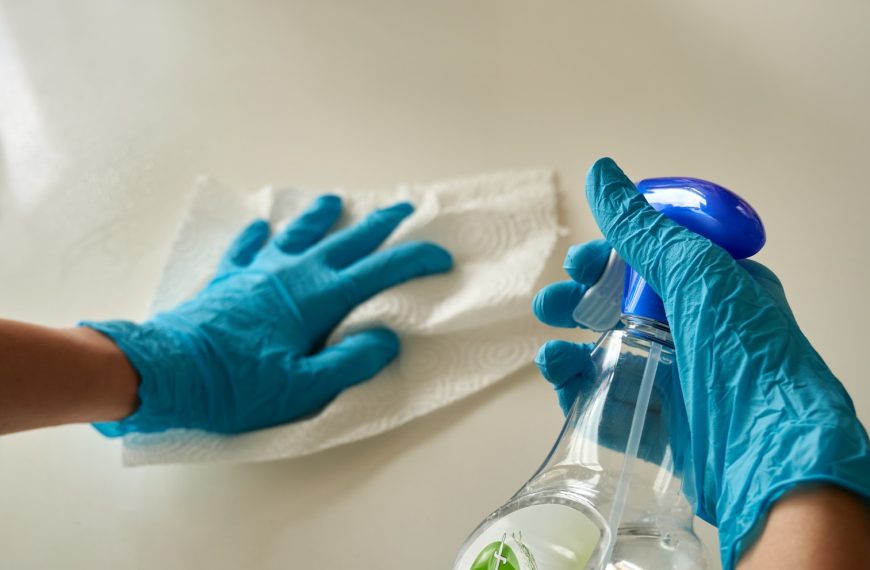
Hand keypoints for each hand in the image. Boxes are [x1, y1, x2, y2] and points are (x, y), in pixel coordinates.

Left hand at [83, 195, 451, 434]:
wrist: (169, 371)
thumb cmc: (237, 386)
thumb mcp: (303, 388)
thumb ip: (349, 362)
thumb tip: (385, 338)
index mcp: (319, 298)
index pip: (379, 271)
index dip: (414, 260)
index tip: (440, 255)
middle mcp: (294, 273)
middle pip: (346, 241)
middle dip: (380, 223)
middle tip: (403, 206)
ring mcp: (259, 270)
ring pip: (299, 233)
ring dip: (321, 216)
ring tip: (334, 199)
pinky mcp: (230, 277)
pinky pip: (249, 247)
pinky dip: (260, 236)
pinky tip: (262, 227)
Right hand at [533, 158, 869, 568]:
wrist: (771, 458)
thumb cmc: (747, 356)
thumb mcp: (696, 273)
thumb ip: (641, 228)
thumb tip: (600, 171)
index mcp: (714, 291)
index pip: (650, 263)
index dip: (608, 259)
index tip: (578, 263)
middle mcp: (694, 334)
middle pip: (620, 311)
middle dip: (578, 304)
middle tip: (550, 305)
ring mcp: (676, 384)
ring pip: (607, 359)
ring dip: (570, 350)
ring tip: (550, 354)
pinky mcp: (660, 430)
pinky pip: (608, 406)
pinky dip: (579, 394)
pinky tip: (563, 384)